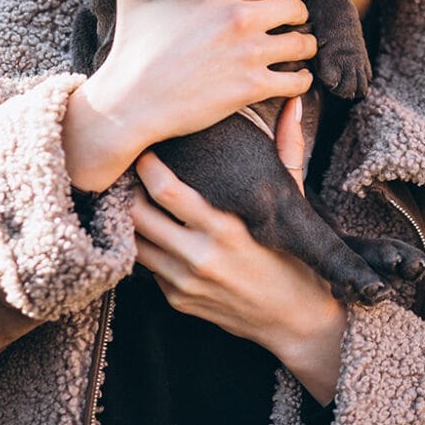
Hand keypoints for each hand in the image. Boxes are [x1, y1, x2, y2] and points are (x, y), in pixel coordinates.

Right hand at [63, 0, 316, 190]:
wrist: (130, 100)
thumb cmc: (132, 48)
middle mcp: (240, 15)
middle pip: (297, 6)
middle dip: (295, 16)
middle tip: (287, 25)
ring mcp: (248, 52)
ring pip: (304, 42)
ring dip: (303, 47)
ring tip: (295, 51)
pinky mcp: (251, 87)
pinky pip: (298, 80)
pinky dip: (301, 80)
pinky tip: (293, 78)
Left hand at [131, 101, 346, 404]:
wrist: (297, 323)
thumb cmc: (295, 257)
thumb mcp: (294, 201)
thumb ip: (289, 147)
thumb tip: (295, 101)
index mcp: (225, 229)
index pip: (167, 192)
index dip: (148, 167)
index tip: (146, 149)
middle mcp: (199, 258)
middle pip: (138, 216)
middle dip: (128, 191)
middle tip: (127, 170)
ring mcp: (184, 283)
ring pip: (136, 243)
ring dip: (131, 220)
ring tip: (130, 196)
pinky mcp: (178, 301)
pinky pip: (148, 269)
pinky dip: (147, 247)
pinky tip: (152, 230)